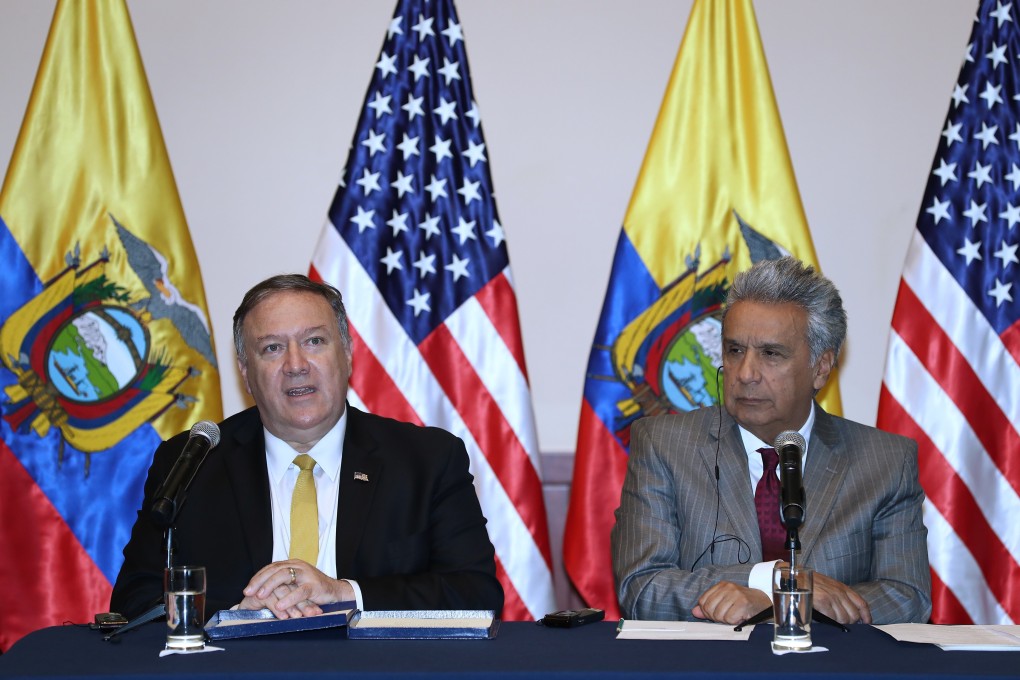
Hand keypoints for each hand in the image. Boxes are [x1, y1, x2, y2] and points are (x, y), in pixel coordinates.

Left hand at [239, 560, 354, 618]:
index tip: (247, 589)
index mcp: (292, 565)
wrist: (336, 592)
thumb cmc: (313, 590)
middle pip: (275, 569)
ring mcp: (307, 574)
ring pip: (284, 576)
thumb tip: (260, 592)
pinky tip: (279, 605)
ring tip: (260, 596)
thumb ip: (282, 584)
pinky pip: (300, 591)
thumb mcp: (296, 584)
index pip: (271, 567)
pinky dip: (288, 599)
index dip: (258, 577)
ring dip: (270, 586)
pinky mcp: (315, 586)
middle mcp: (298, 566)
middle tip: (249, 592)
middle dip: (260, 581)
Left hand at [691, 581, 770, 624]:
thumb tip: (695, 612)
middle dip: (716, 617)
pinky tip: (740, 617)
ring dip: (726, 620)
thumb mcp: (725, 602)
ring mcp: (735, 594)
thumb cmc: (743, 603)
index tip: (716, 614)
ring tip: (735, 615)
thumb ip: (709, 606)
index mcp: (721, 585)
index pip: (703, 601)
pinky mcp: (743, 603)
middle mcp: (727, 587)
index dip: (707, 612)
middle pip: (709, 609)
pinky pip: (730, 619)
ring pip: (719, 615)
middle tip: (727, 616)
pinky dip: (734, 621)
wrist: (764, 603)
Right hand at [813, 571, 870, 623]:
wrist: (797, 578)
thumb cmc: (811, 582)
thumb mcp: (830, 585)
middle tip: (842, 622)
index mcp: (843, 588)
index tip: (866, 622)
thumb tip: (847, 611)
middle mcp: (840, 593)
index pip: (861, 604)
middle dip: (850, 622)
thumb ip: (840, 595)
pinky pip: (832, 618)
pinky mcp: (823, 602)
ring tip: (831, 618)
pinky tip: (824, 616)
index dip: (866, 615)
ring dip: (838, 622)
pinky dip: (829, 620)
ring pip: (844, 618)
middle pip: (854, 615)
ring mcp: (832, 598)